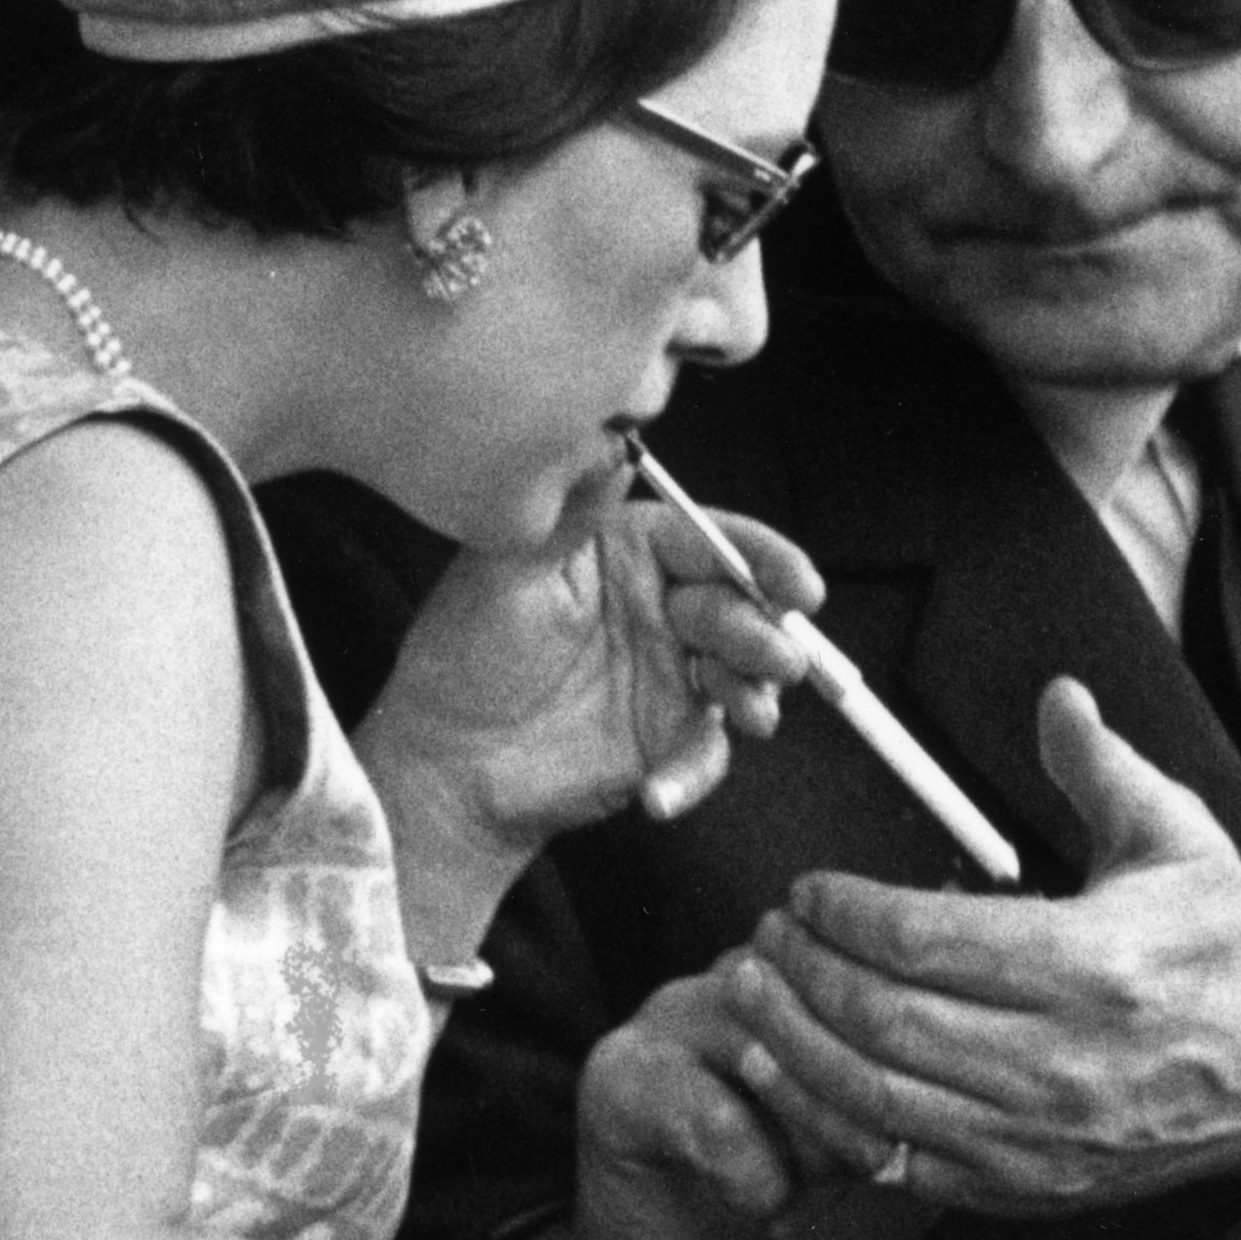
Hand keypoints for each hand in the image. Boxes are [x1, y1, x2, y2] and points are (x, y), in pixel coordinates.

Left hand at [360, 493, 825, 855]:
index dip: (760, 558)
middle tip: (778, 657)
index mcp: (630, 553)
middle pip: (739, 607)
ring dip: (755, 692)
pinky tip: (658, 793)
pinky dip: (693, 773)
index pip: (709, 542)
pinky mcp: (668, 740)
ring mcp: (671, 675)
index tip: (797, 583)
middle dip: (767, 630)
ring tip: (750, 713)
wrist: (443, 765)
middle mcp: (661, 608)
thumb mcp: (505, 576)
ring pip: (742, 675)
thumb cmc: (462, 658)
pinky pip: (704, 753)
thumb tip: (614, 446)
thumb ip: (570, 516)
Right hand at [563, 958, 935, 1239]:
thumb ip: (936, 1090)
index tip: (921, 1131)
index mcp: (821, 969)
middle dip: (870, 1107)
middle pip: (837, 1007)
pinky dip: (751, 1174)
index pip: (891, 976)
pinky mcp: (622, 1073)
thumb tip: (994, 1059)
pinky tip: (760, 1200)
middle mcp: (749, 968)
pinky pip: (710, 1114)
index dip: (918, 1067)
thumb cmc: (813, 1198)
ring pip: (776, 1049)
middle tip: (864, 1166)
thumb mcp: (895, 1139)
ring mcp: (678, 1011)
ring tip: (813, 1184)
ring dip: (812, 1138)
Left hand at [722, 680, 1240, 1215]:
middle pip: (885, 1021)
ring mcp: (1040, 1138)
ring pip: (876, 1097)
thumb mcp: (1180, 837)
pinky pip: (901, 1160)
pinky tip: (787, 1074)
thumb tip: (1057, 696)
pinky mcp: (1027, 1187)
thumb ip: (1101, 767)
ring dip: (793, 1046)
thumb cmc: (1226, 946)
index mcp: (1095, 966)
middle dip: (803, 974)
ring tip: (750, 994)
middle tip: (763, 935)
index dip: (849, 913)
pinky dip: (830, 1119)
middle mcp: (1062, 1062)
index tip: (808, 890)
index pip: (929, 941)